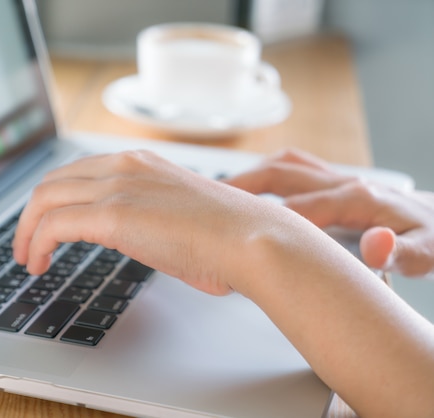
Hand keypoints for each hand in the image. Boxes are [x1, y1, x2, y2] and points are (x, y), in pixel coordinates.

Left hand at [13, 150, 296, 295]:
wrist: (252, 240)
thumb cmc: (226, 237)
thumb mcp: (177, 214)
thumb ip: (149, 217)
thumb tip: (138, 236)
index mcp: (139, 162)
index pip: (75, 171)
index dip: (53, 199)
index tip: (45, 224)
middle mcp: (123, 166)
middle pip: (52, 182)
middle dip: (31, 215)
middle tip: (28, 244)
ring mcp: (118, 187)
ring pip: (44, 200)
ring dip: (26, 231)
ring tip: (28, 259)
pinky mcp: (115, 215)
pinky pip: (53, 224)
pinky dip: (36, 243)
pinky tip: (38, 264)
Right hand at [226, 148, 433, 276]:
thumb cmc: (432, 236)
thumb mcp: (428, 252)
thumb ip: (403, 253)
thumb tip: (375, 246)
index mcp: (357, 198)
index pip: (298, 210)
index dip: (265, 224)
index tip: (235, 237)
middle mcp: (342, 181)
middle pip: (280, 175)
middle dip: (242, 188)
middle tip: (210, 203)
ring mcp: (336, 177)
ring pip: (282, 166)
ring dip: (249, 177)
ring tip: (219, 193)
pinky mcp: (333, 180)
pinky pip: (292, 169)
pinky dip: (266, 175)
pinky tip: (252, 190)